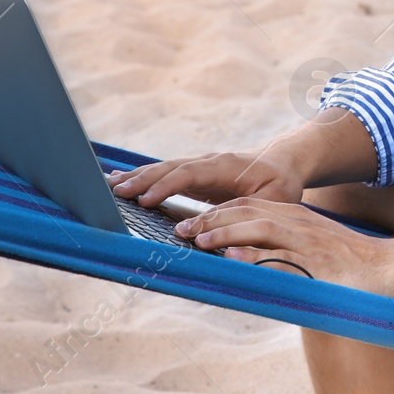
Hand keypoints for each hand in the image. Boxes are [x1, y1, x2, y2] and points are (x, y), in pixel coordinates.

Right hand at [107, 147, 304, 208]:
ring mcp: (200, 166)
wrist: (284, 163)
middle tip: (115, 192)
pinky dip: (144, 177)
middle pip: (170, 168)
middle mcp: (209, 162)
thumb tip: (216, 231)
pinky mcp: (195, 174)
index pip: (190, 173)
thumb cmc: (281, 185)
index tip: (144, 199)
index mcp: (226, 166)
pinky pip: (166, 173)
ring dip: (138, 177)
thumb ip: (247, 213)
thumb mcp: (274, 201)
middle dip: (142, 179)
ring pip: (165, 168)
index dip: (166, 186)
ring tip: (109, 186)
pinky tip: (123, 181)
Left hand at [176, 197, 393, 297]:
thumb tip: (250, 265)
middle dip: (211, 219)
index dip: (218, 214)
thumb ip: (285, 254)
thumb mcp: (315, 253)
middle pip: (248, 211)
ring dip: (225, 232)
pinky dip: (254, 254)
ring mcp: (308, 240)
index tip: (191, 225)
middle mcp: (299, 223)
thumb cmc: (354, 267)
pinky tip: (233, 258)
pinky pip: (280, 255)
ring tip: (197, 240)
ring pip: (259, 227)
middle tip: (181, 230)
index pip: (250, 207)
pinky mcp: (316, 260)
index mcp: (297, 219)